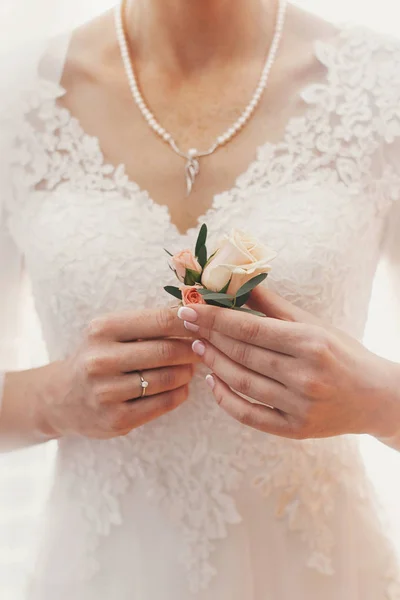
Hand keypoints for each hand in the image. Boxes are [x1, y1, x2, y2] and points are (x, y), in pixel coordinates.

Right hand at [39, 308, 197, 438]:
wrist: (62, 398)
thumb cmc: (98, 356)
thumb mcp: (111, 332)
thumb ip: (148, 323)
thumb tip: (195, 314)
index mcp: (102, 330)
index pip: (160, 321)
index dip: (190, 323)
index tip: (205, 324)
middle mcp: (101, 360)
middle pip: (167, 351)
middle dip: (193, 349)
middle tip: (204, 349)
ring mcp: (107, 392)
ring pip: (167, 379)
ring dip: (187, 372)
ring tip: (190, 368)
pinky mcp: (116, 419)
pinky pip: (163, 404)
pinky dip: (180, 393)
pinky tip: (181, 387)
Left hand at [177, 287, 399, 440]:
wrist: (374, 397)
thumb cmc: (341, 353)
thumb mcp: (313, 323)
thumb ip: (274, 306)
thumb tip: (239, 283)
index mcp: (310, 343)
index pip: (249, 328)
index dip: (214, 318)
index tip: (188, 308)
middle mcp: (304, 375)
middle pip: (242, 354)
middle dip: (209, 336)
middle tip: (187, 324)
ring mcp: (299, 406)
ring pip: (241, 383)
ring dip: (213, 364)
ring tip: (199, 347)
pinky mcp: (294, 430)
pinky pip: (249, 415)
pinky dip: (226, 399)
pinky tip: (213, 381)